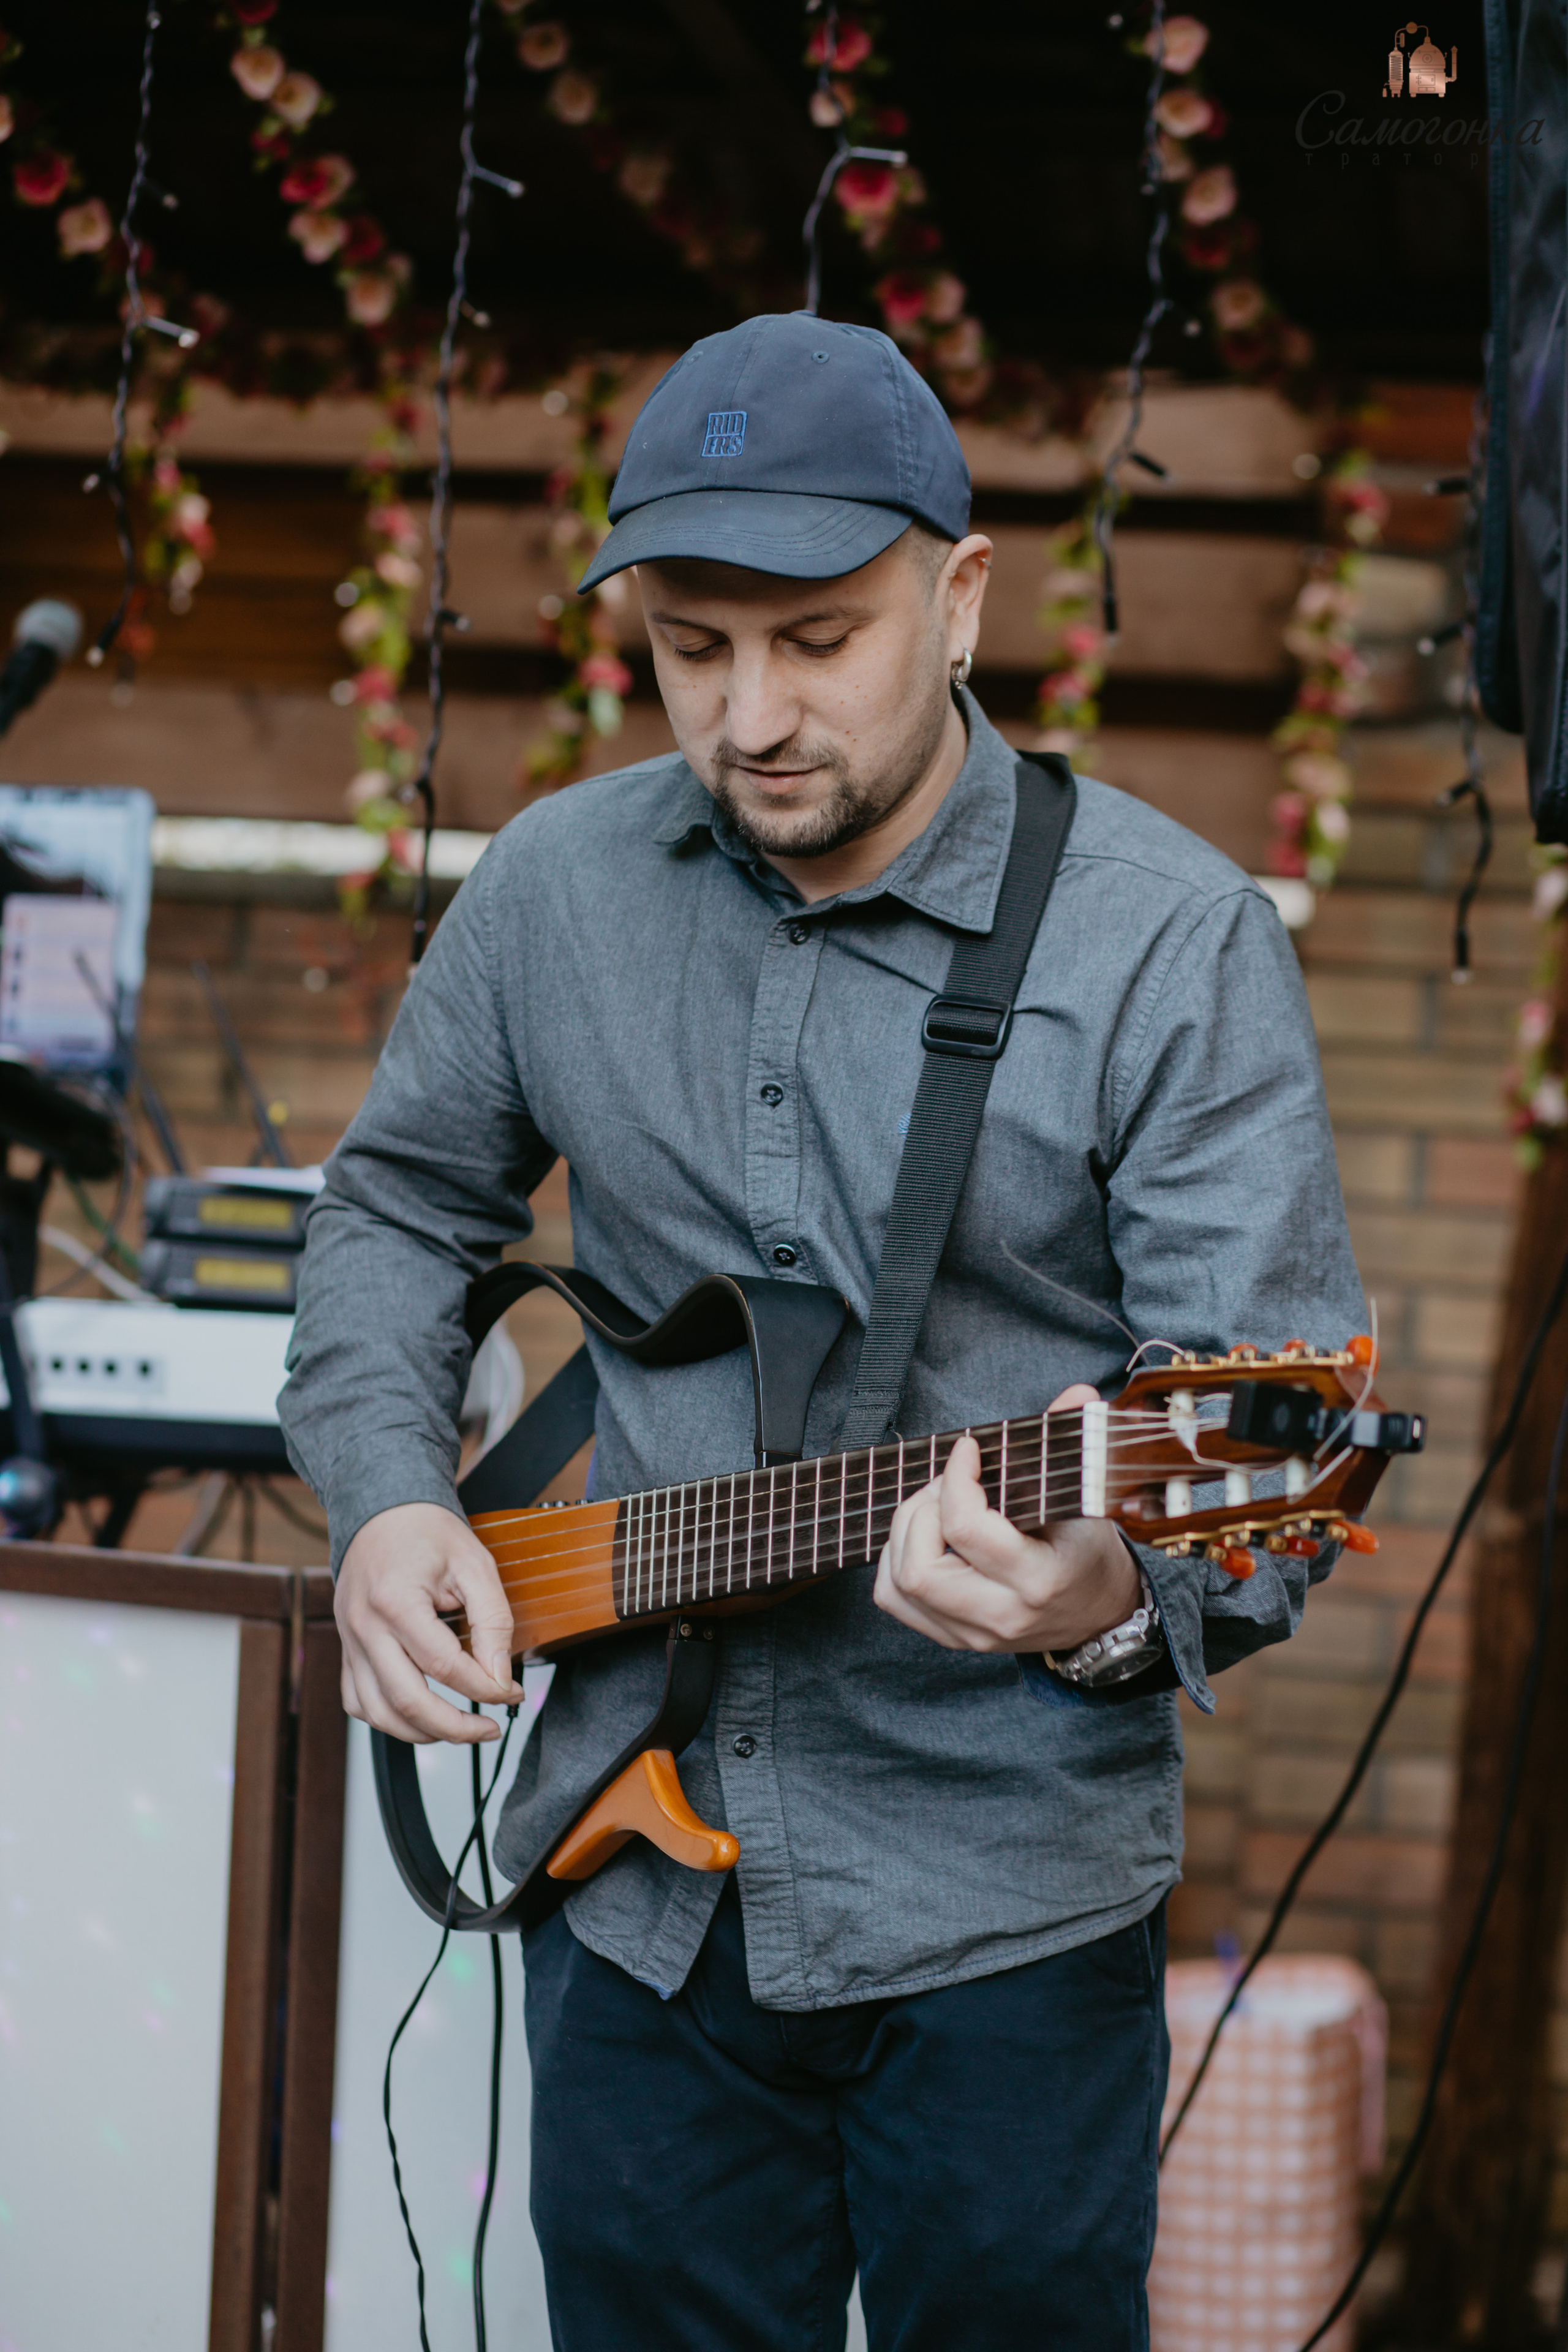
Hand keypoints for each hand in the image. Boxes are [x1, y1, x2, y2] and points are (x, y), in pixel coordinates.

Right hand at [335, 1501, 522, 1743]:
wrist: (383, 1511)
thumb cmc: (428, 1533)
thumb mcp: (475, 1566)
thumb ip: (492, 1622)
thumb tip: (500, 1675)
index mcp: (395, 1602)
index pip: (445, 1666)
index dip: (484, 1687)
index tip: (511, 1690)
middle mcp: (364, 1627)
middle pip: (407, 1701)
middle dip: (455, 1727)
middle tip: (489, 1728)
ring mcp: (349, 1641)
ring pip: (377, 1712)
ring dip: (421, 1732)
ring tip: (458, 1729)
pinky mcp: (346, 1648)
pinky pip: (357, 1701)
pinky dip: (387, 1719)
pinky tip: (418, 1716)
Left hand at [873, 1386, 1142, 1654]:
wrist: (1098, 1615)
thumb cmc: (1088, 1552)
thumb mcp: (1088, 1500)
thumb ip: (1075, 1445)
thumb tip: (1078, 1393)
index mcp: (1037, 1580)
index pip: (966, 1529)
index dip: (955, 1477)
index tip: (967, 1449)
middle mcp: (1000, 1615)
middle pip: (919, 1568)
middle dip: (920, 1510)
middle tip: (947, 1485)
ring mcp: (972, 1634)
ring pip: (899, 1584)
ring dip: (903, 1533)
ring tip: (934, 1507)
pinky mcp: (953, 1638)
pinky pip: (894, 1600)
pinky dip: (894, 1560)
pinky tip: (923, 1536)